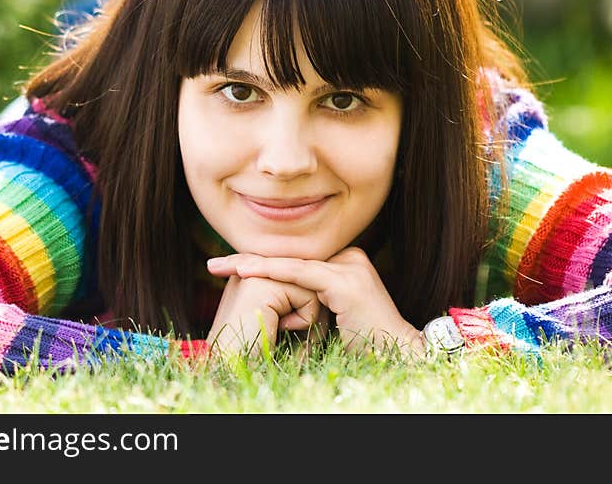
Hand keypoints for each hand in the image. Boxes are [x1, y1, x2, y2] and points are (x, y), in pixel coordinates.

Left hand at [207, 247, 423, 356]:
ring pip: (291, 263)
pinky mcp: (345, 281)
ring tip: (220, 266)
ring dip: (252, 265)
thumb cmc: (364, 343)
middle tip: (215, 264)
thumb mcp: (330, 316)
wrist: (397, 354)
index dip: (261, 262)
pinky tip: (244, 271)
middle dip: (250, 260)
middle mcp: (349, 256)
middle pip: (289, 257)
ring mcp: (348, 266)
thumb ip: (310, 301)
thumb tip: (278, 306)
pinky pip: (300, 274)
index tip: (228, 267)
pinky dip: (270, 272)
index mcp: (344, 262)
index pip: (294, 259)